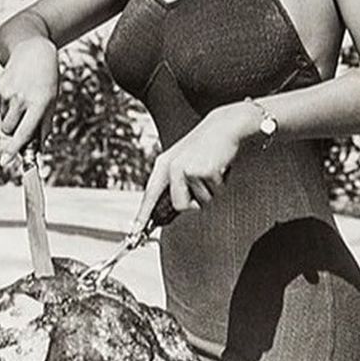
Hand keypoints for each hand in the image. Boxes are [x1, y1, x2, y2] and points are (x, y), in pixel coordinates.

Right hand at [0, 37, 58, 161]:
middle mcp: (21, 99)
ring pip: (3, 121)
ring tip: (23, 102)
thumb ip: (44, 126)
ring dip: (11, 119)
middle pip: (8, 130)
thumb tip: (37, 149)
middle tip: (24, 122)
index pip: (25, 132)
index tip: (5, 161)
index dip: (14, 149)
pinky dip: (6, 107)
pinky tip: (16, 92)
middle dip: (14, 133)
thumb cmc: (46, 82)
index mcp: (39, 103)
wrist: (33, 52)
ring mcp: (7, 93)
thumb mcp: (52, 102)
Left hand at [131, 102, 259, 230]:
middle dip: (194, 202)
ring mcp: (186, 169)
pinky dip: (220, 184)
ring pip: (199, 201)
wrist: (223, 127)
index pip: (151, 195)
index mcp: (164, 165)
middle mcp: (172, 168)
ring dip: (209, 190)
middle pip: (179, 206)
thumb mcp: (184, 160)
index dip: (143, 216)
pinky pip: (214, 193)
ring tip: (210, 169)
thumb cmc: (205, 145)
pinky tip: (218, 167)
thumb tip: (176, 206)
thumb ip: (175, 181)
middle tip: (202, 182)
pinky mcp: (202, 172)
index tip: (136, 233)